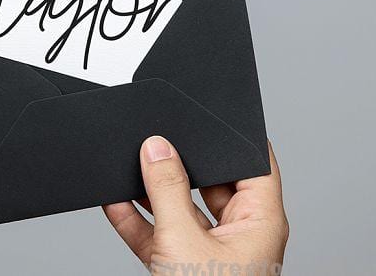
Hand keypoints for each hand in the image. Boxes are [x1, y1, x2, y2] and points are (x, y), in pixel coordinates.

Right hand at [103, 137, 288, 274]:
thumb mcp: (183, 239)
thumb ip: (167, 191)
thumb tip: (156, 149)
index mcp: (260, 221)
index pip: (254, 164)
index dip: (234, 137)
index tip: (210, 115)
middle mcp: (238, 233)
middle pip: (211, 182)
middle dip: (182, 162)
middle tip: (158, 139)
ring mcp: (208, 251)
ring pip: (179, 207)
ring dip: (152, 191)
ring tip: (129, 166)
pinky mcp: (180, 266)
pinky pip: (157, 232)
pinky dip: (135, 218)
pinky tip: (115, 201)